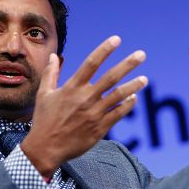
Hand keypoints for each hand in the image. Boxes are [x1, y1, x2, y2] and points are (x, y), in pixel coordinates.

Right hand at [21, 36, 146, 177]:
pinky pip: (118, 113)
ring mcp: (94, 113)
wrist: (45, 149)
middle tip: (142, 55)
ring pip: (119, 96)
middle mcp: (85, 98)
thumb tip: (54, 55)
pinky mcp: (100, 128)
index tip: (117, 39)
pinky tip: (134, 98)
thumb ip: (51, 73)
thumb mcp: (43, 94)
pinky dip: (128, 105)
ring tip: (145, 79)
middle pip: (111, 77)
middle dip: (128, 64)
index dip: (105, 50)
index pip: (91, 63)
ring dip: (134, 86)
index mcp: (72, 88)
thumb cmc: (44, 120)